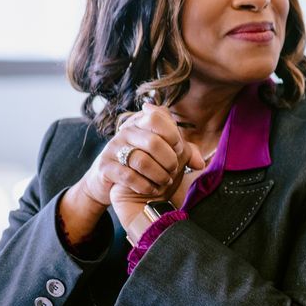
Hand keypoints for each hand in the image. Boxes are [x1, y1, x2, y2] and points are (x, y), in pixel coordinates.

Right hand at [103, 105, 197, 238]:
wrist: (115, 185)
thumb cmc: (149, 165)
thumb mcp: (168, 155)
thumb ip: (186, 153)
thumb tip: (199, 163)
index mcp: (141, 123)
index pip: (157, 116)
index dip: (172, 134)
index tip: (178, 148)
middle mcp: (125, 132)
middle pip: (153, 142)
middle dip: (169, 160)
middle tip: (173, 169)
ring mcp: (113, 149)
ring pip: (142, 161)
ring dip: (159, 175)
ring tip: (164, 181)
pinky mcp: (105, 167)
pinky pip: (129, 176)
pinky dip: (146, 186)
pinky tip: (152, 189)